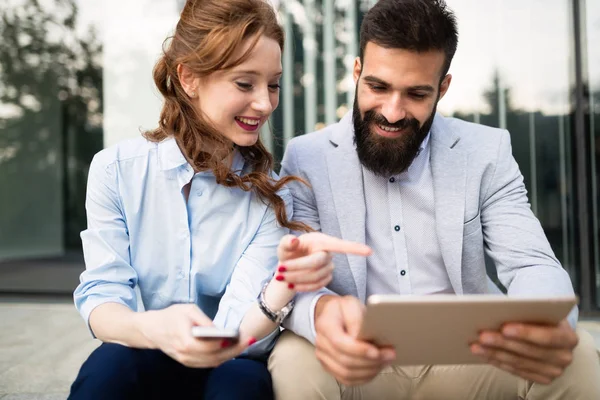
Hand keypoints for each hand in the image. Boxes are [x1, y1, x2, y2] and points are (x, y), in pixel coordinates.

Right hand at [138, 303, 254, 367]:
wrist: (150, 329)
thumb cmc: (170, 316)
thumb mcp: (188, 310)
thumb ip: (204, 320)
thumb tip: (220, 330)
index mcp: (185, 340)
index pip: (210, 346)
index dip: (228, 343)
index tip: (241, 336)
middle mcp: (186, 354)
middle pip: (215, 357)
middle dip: (235, 349)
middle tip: (250, 340)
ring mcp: (186, 361)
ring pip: (213, 363)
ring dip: (231, 355)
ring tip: (245, 344)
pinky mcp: (187, 362)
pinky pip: (207, 363)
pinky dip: (221, 357)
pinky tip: (232, 349)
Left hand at [275, 233, 371, 291]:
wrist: (288, 265)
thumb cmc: (290, 251)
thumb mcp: (284, 245)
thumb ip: (287, 242)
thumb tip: (293, 240)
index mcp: (321, 241)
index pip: (339, 245)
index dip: (354, 248)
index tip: (369, 251)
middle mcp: (328, 254)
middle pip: (316, 263)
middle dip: (297, 267)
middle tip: (279, 270)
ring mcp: (329, 268)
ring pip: (315, 276)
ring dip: (295, 278)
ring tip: (281, 276)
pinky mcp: (326, 279)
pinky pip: (316, 286)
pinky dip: (301, 286)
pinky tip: (291, 284)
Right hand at [314, 295, 395, 385]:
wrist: (332, 315)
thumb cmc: (343, 310)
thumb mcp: (351, 304)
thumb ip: (355, 318)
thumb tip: (360, 336)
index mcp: (325, 325)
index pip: (339, 343)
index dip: (359, 350)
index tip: (377, 351)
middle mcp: (321, 343)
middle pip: (345, 361)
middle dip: (370, 361)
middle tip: (389, 355)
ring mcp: (323, 357)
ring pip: (347, 374)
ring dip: (369, 371)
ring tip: (385, 361)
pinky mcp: (330, 367)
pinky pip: (347, 380)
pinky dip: (364, 377)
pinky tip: (375, 368)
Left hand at [471, 319, 577, 383]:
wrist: (552, 335)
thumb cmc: (542, 319)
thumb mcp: (541, 312)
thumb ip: (527, 313)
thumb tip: (498, 311)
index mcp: (568, 337)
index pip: (547, 336)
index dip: (526, 333)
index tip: (504, 328)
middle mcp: (564, 357)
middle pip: (528, 351)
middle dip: (503, 343)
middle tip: (482, 336)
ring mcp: (554, 371)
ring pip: (519, 362)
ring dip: (494, 354)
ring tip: (476, 345)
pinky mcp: (542, 379)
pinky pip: (516, 372)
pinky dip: (497, 362)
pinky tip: (484, 354)